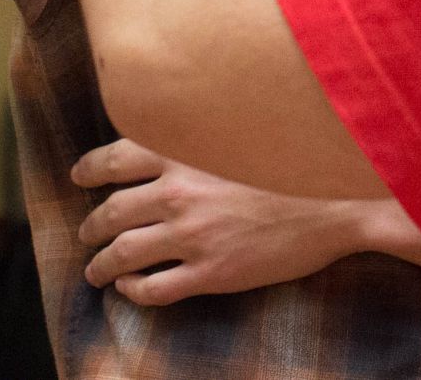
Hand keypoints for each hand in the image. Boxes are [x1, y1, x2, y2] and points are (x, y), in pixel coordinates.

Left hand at [71, 138, 386, 305]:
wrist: (341, 200)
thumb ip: (202, 131)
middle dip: (91, 226)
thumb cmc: (297, 159)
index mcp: (184, 151)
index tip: (79, 178)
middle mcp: (179, 191)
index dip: (89, 170)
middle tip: (86, 233)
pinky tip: (130, 288)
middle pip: (110, 212)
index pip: (113, 158)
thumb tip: (170, 135)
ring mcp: (193, 235)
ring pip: (122, 254)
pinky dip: (132, 291)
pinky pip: (153, 289)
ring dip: (100, 265)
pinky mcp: (211, 273)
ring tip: (96, 270)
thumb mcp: (242, 130)